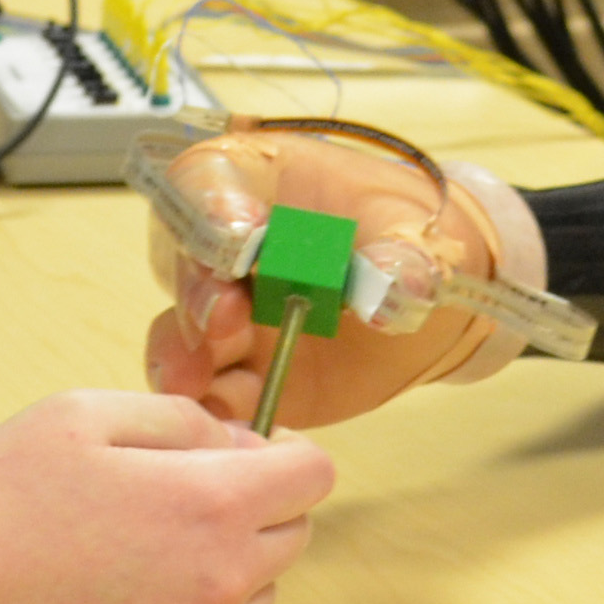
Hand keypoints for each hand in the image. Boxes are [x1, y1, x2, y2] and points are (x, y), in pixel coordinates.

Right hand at [0, 387, 335, 603]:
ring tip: (135, 554)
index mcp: (211, 504)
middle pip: (291, 538)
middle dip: (253, 509)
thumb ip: (183, 419)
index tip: (248, 453)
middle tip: (174, 499)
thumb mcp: (83, 412)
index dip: (287, 454)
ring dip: (222, 570)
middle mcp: (221, 585)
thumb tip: (242, 445)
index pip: (315, 476)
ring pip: (254, 598)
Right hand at [140, 126, 506, 428]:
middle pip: (181, 258)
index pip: (209, 178)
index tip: (242, 234)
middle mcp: (222, 246)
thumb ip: (407, 257)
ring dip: (186, 356)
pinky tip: (229, 425)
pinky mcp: (237, 373)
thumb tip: (396, 293)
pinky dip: (211, 410)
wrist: (424, 302)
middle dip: (197, 289)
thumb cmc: (408, 239)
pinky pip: (209, 392)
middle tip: (227, 316)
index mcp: (256, 182)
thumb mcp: (418, 233)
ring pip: (179, 331)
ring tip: (200, 380)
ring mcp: (223, 314)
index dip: (214, 204)